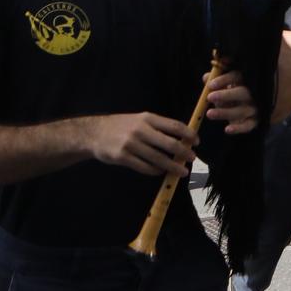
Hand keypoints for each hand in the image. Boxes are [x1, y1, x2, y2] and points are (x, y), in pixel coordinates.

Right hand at [80, 112, 196, 177]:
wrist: (94, 133)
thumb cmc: (122, 126)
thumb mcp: (140, 120)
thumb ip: (158, 128)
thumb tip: (182, 139)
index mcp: (148, 118)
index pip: (174, 125)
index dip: (188, 134)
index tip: (196, 142)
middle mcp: (140, 130)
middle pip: (169, 143)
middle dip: (184, 152)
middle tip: (192, 158)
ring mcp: (131, 144)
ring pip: (159, 159)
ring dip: (173, 166)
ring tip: (182, 171)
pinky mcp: (123, 157)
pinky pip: (145, 167)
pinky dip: (156, 171)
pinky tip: (162, 172)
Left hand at [203, 69, 257, 133]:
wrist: (246, 108)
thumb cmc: (231, 93)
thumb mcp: (222, 86)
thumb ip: (214, 81)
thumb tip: (206, 77)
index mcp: (244, 81)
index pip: (236, 77)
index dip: (223, 80)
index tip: (210, 85)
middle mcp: (251, 94)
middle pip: (242, 93)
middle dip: (225, 95)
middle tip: (209, 97)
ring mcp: (254, 108)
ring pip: (241, 111)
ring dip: (225, 112)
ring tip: (209, 113)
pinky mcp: (254, 121)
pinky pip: (247, 126)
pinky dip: (238, 128)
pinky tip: (227, 130)